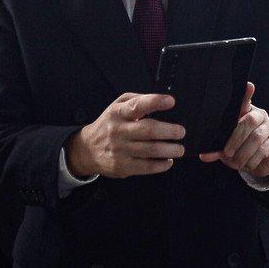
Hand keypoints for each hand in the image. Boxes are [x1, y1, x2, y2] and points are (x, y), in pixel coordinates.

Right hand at [66, 92, 185, 178]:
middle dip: (170, 131)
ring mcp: (120, 150)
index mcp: (118, 113)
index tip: (170, 102)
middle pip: (148, 130)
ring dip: (170, 149)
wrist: (87, 150)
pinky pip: (147, 167)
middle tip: (181, 132)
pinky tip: (168, 161)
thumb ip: (137, 100)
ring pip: (151, 150)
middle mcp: (118, 131)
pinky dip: (161, 165)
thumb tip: (160, 101)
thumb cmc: (108, 125)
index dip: (155, 102)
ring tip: (179, 149)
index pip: (137, 106)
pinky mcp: (123, 167)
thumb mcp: (116, 106)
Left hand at [199, 82, 268, 178]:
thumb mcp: (228, 145)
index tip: (248, 86)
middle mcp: (260, 117)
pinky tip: (246, 165)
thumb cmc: (241, 146)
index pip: (246, 101)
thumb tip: (203, 155)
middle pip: (250, 121)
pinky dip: (252, 160)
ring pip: (256, 138)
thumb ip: (217, 148)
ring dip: (243, 153)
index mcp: (247, 112)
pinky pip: (263, 151)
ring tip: (234, 162)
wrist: (260, 160)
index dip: (246, 94)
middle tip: (227, 152)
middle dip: (236, 138)